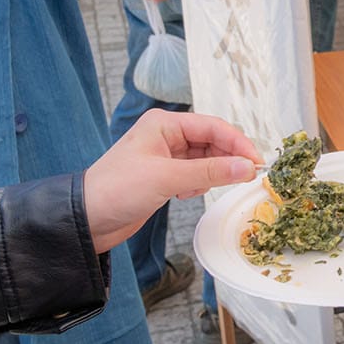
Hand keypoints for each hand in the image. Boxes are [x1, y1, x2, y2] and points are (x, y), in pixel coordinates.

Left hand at [83, 110, 258, 251]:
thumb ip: (209, 172)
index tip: (256, 162)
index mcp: (164, 124)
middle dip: (227, 159)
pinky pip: (195, 175)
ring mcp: (166, 156)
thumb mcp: (166, 178)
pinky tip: (184, 194)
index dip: (238, 143)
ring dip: (211, 174)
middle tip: (245, 177)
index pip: (213, 126)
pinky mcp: (165, 176)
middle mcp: (167, 136)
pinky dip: (197, 185)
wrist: (87, 220)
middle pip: (212, 141)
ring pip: (206, 160)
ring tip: (198, 189)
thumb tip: (246, 167)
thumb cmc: (116, 190)